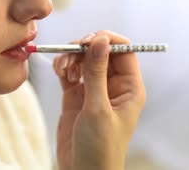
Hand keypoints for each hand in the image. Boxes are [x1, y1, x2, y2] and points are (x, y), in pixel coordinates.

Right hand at [53, 31, 145, 169]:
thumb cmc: (100, 148)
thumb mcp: (98, 108)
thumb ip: (96, 72)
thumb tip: (99, 40)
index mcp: (129, 87)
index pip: (123, 50)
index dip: (106, 40)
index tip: (88, 40)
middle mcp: (113, 85)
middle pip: (101, 52)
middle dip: (84, 48)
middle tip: (70, 52)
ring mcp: (94, 90)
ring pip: (84, 60)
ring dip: (71, 57)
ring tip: (62, 68)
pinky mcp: (76, 97)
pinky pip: (71, 72)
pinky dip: (63, 67)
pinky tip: (59, 72)